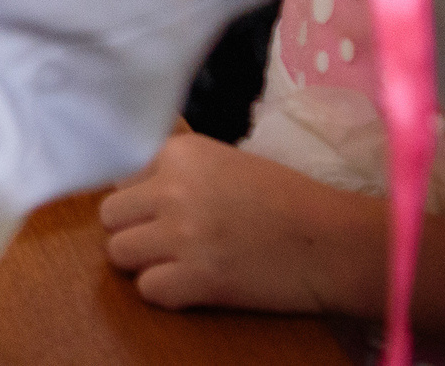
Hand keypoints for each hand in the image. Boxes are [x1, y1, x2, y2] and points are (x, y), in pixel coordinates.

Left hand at [100, 134, 378, 316]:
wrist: (335, 242)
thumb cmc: (287, 200)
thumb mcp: (224, 163)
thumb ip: (176, 171)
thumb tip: (127, 186)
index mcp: (180, 153)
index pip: (120, 176)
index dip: (141, 198)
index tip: (167, 209)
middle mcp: (173, 189)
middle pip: (110, 215)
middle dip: (133, 229)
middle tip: (166, 241)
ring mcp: (182, 235)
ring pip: (118, 252)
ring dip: (143, 262)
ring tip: (178, 263)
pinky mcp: (198, 278)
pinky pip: (148, 289)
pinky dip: (166, 292)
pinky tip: (194, 286)